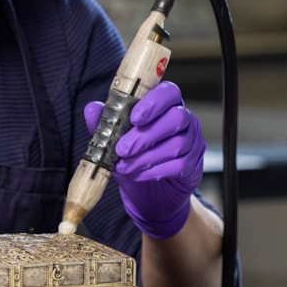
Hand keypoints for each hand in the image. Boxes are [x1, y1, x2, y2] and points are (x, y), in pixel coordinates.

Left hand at [84, 81, 205, 239]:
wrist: (149, 194)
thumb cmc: (134, 158)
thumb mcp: (115, 141)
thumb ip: (105, 123)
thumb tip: (92, 108)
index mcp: (166, 105)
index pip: (169, 92)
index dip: (154, 102)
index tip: (134, 117)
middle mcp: (184, 119)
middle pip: (176, 117)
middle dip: (146, 134)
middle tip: (122, 149)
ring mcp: (192, 142)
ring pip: (176, 144)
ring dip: (146, 156)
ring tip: (124, 166)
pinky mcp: (194, 165)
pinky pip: (178, 165)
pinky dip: (154, 171)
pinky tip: (137, 174)